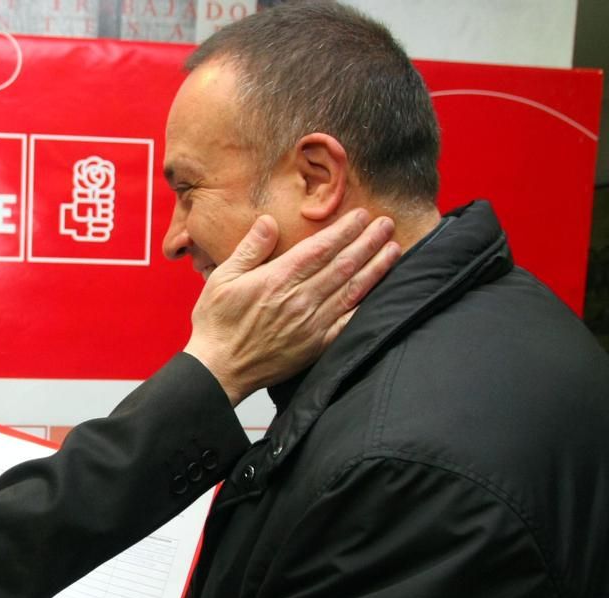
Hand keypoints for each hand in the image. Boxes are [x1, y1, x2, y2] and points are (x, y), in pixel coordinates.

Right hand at [184, 209, 398, 404]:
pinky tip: (380, 290)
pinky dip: (366, 303)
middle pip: (343, 265)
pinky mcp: (316, 345)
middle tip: (386, 224)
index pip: (320, 248)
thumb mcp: (222, 278)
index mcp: (277, 280)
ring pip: (351, 290)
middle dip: (368, 242)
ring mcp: (311, 324)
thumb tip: (269, 221)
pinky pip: (348, 321)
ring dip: (375, 268)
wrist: (218, 370)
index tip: (361, 215)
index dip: (345, 230)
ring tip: (393, 249)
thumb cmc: (216, 324)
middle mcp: (299, 300)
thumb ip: (250, 248)